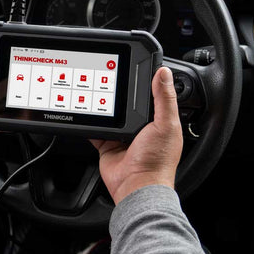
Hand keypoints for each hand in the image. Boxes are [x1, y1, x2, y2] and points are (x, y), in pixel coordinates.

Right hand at [91, 67, 182, 204]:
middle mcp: (140, 127)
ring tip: (97, 94)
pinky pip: (96, 129)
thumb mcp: (166, 124)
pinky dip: (91, 123)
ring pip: (111, 115)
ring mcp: (122, 135)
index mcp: (157, 120)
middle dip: (120, 94)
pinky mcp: (107, 143)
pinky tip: (87, 113)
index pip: (150, 95)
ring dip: (105, 107)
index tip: (134, 67)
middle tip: (111, 80)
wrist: (136, 186)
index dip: (144, 82)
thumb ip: (164, 99)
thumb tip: (164, 73)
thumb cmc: (157, 161)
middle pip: (127, 103)